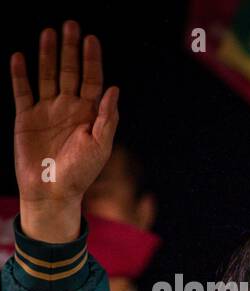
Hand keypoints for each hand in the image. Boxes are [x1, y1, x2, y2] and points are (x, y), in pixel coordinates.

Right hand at [11, 22, 117, 242]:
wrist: (52, 191)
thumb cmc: (81, 173)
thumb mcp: (100, 146)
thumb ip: (107, 117)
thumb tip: (114, 88)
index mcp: (89, 114)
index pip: (92, 80)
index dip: (92, 60)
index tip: (91, 40)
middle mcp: (69, 108)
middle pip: (69, 71)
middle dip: (70, 49)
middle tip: (70, 25)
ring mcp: (47, 111)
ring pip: (46, 75)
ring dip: (47, 55)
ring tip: (48, 32)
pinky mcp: (26, 117)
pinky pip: (22, 91)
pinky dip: (20, 74)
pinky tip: (20, 57)